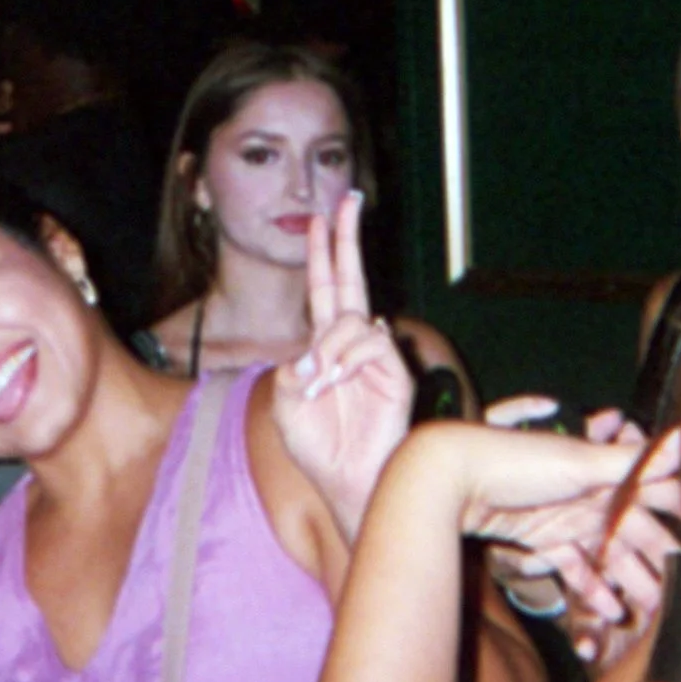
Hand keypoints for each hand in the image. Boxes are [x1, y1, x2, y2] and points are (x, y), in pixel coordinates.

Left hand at [272, 192, 415, 538]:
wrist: (344, 480)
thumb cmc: (316, 446)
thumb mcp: (286, 400)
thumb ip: (293, 366)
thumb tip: (317, 347)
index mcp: (324, 346)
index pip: (324, 290)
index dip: (321, 255)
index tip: (316, 221)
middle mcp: (352, 344)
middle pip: (350, 279)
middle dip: (345, 239)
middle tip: (347, 201)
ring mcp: (375, 355)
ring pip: (351, 320)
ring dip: (327, 349)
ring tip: (317, 384)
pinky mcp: (394, 370)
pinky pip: (369, 341)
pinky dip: (345, 359)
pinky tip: (334, 382)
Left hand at [477, 404, 680, 661]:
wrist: (451, 473)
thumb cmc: (514, 458)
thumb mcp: (580, 460)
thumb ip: (637, 458)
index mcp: (602, 466)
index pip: (654, 489)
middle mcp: (587, 491)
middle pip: (634, 530)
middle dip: (660, 560)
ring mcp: (564, 516)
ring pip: (607, 554)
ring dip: (629, 581)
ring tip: (654, 612)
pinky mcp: (541, 539)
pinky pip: (573, 566)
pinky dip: (590, 587)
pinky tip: (609, 612)